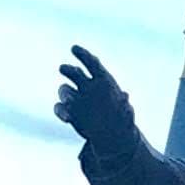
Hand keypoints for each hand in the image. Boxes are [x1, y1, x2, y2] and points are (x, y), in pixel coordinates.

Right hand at [55, 46, 137, 160]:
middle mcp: (87, 87)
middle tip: (63, 68)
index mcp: (102, 80)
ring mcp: (76, 99)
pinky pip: (59, 107)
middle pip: (74, 73)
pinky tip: (67, 118)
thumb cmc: (120, 120)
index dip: (83, 54)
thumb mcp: (125, 111)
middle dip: (68, 70)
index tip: (73, 48)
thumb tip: (125, 96)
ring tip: (69, 99)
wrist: (112, 136)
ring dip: (65, 92)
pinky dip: (61, 111)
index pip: (91, 62)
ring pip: (65, 89)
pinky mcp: (69, 112)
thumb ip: (123, 103)